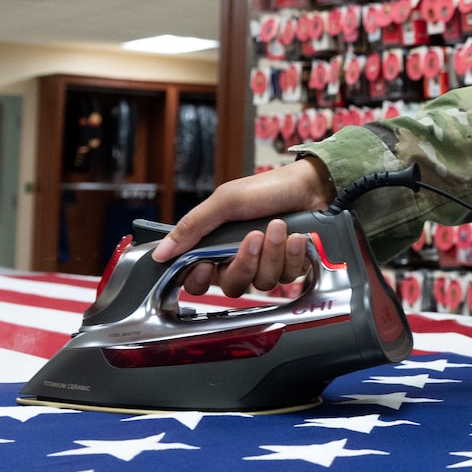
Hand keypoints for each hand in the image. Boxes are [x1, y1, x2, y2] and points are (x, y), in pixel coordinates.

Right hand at [151, 158, 335, 297]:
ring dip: (271, 253)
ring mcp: (265, 265)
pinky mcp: (290, 267)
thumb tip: (160, 252)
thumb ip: (192, 227)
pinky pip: (287, 276)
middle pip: (231, 285)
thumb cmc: (267, 189)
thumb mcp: (225, 202)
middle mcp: (238, 259)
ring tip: (278, 226)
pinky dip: (292, 255)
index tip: (205, 265)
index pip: (197, 279)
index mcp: (216, 245)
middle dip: (244, 262)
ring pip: (261, 283)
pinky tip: (296, 237)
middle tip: (254, 237)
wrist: (311, 186)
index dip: (199, 280)